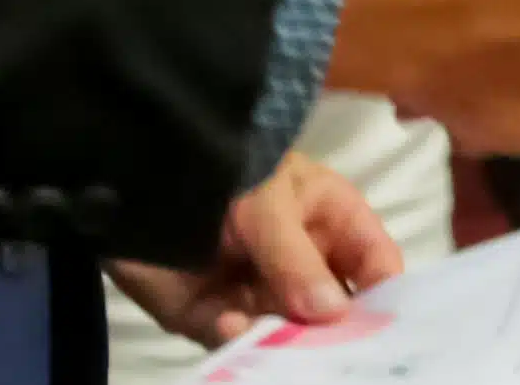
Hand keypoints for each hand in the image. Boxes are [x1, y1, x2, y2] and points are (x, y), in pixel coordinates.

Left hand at [109, 151, 400, 346]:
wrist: (132, 177)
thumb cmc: (222, 168)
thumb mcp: (266, 200)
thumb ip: (297, 256)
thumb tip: (334, 313)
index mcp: (328, 217)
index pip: (374, 259)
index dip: (386, 293)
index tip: (388, 328)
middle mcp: (301, 260)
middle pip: (335, 307)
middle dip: (335, 331)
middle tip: (334, 352)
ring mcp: (257, 290)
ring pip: (288, 331)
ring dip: (285, 340)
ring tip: (280, 343)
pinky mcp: (213, 314)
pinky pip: (236, 339)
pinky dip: (236, 339)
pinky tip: (230, 326)